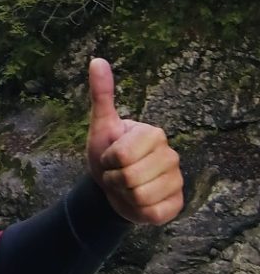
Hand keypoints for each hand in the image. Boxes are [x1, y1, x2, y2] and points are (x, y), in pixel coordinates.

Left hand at [86, 57, 182, 224]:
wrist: (110, 187)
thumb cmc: (106, 153)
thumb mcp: (100, 126)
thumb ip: (101, 96)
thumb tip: (96, 60)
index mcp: (154, 134)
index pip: (123, 156)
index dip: (108, 161)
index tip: (110, 157)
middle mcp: (171, 156)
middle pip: (130, 177)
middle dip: (113, 179)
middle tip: (115, 174)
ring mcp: (176, 181)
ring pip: (140, 196)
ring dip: (122, 196)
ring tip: (124, 187)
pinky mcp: (175, 204)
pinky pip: (152, 212)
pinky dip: (137, 211)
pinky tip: (137, 201)